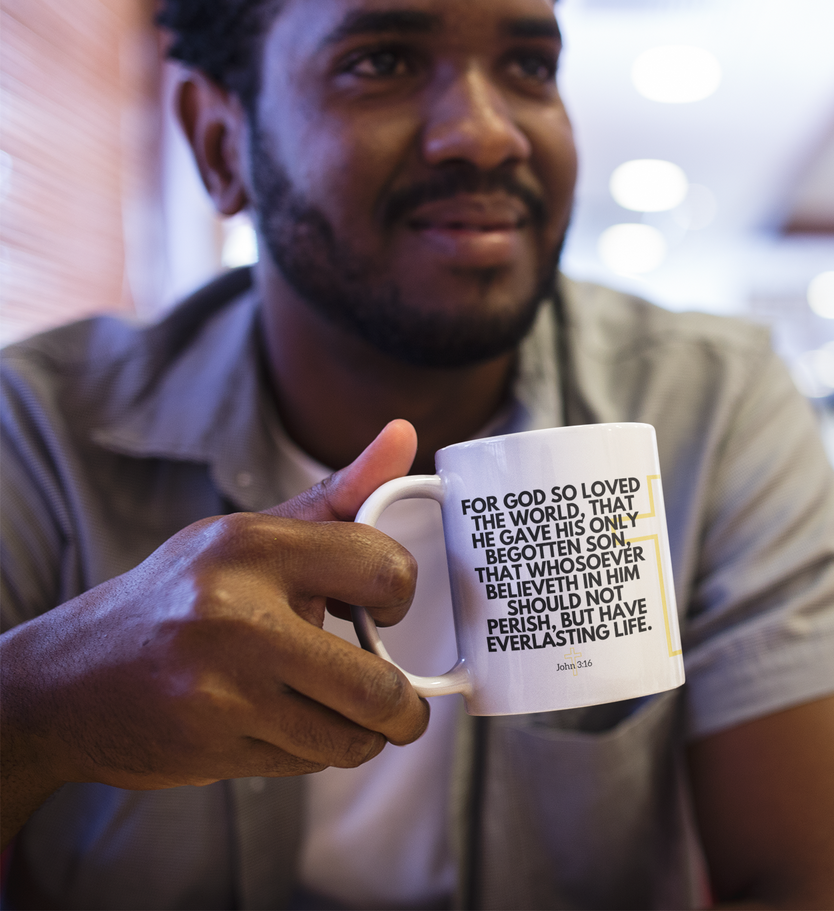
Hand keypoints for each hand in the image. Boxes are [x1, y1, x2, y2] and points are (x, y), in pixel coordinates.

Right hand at [0, 420, 429, 845]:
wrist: (65, 681)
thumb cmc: (178, 599)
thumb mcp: (249, 535)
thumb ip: (338, 496)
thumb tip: (403, 435)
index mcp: (251, 547)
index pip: (383, 569)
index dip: (402, 597)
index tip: (386, 611)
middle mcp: (235, 613)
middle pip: (376, 684)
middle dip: (403, 707)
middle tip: (400, 704)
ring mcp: (221, 686)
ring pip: (348, 736)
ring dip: (363, 737)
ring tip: (344, 716)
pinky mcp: (210, 744)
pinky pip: (305, 762)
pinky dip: (312, 753)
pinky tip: (284, 726)